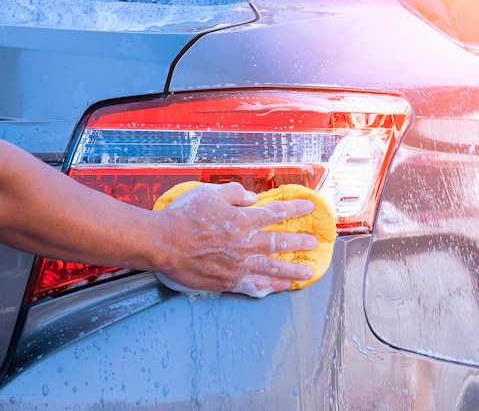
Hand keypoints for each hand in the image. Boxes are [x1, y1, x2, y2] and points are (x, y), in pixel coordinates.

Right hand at [154, 182, 317, 296]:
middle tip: (313, 243)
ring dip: (292, 271)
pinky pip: (254, 285)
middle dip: (300, 242)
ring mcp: (238, 265)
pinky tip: (279, 288)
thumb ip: (233, 193)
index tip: (309, 208)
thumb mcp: (208, 193)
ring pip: (273, 268)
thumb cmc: (183, 216)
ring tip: (307, 273)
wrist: (162, 243)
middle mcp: (245, 243)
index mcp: (242, 220)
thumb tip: (252, 197)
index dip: (295, 209)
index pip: (276, 212)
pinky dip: (268, 287)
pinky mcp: (228, 281)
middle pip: (280, 243)